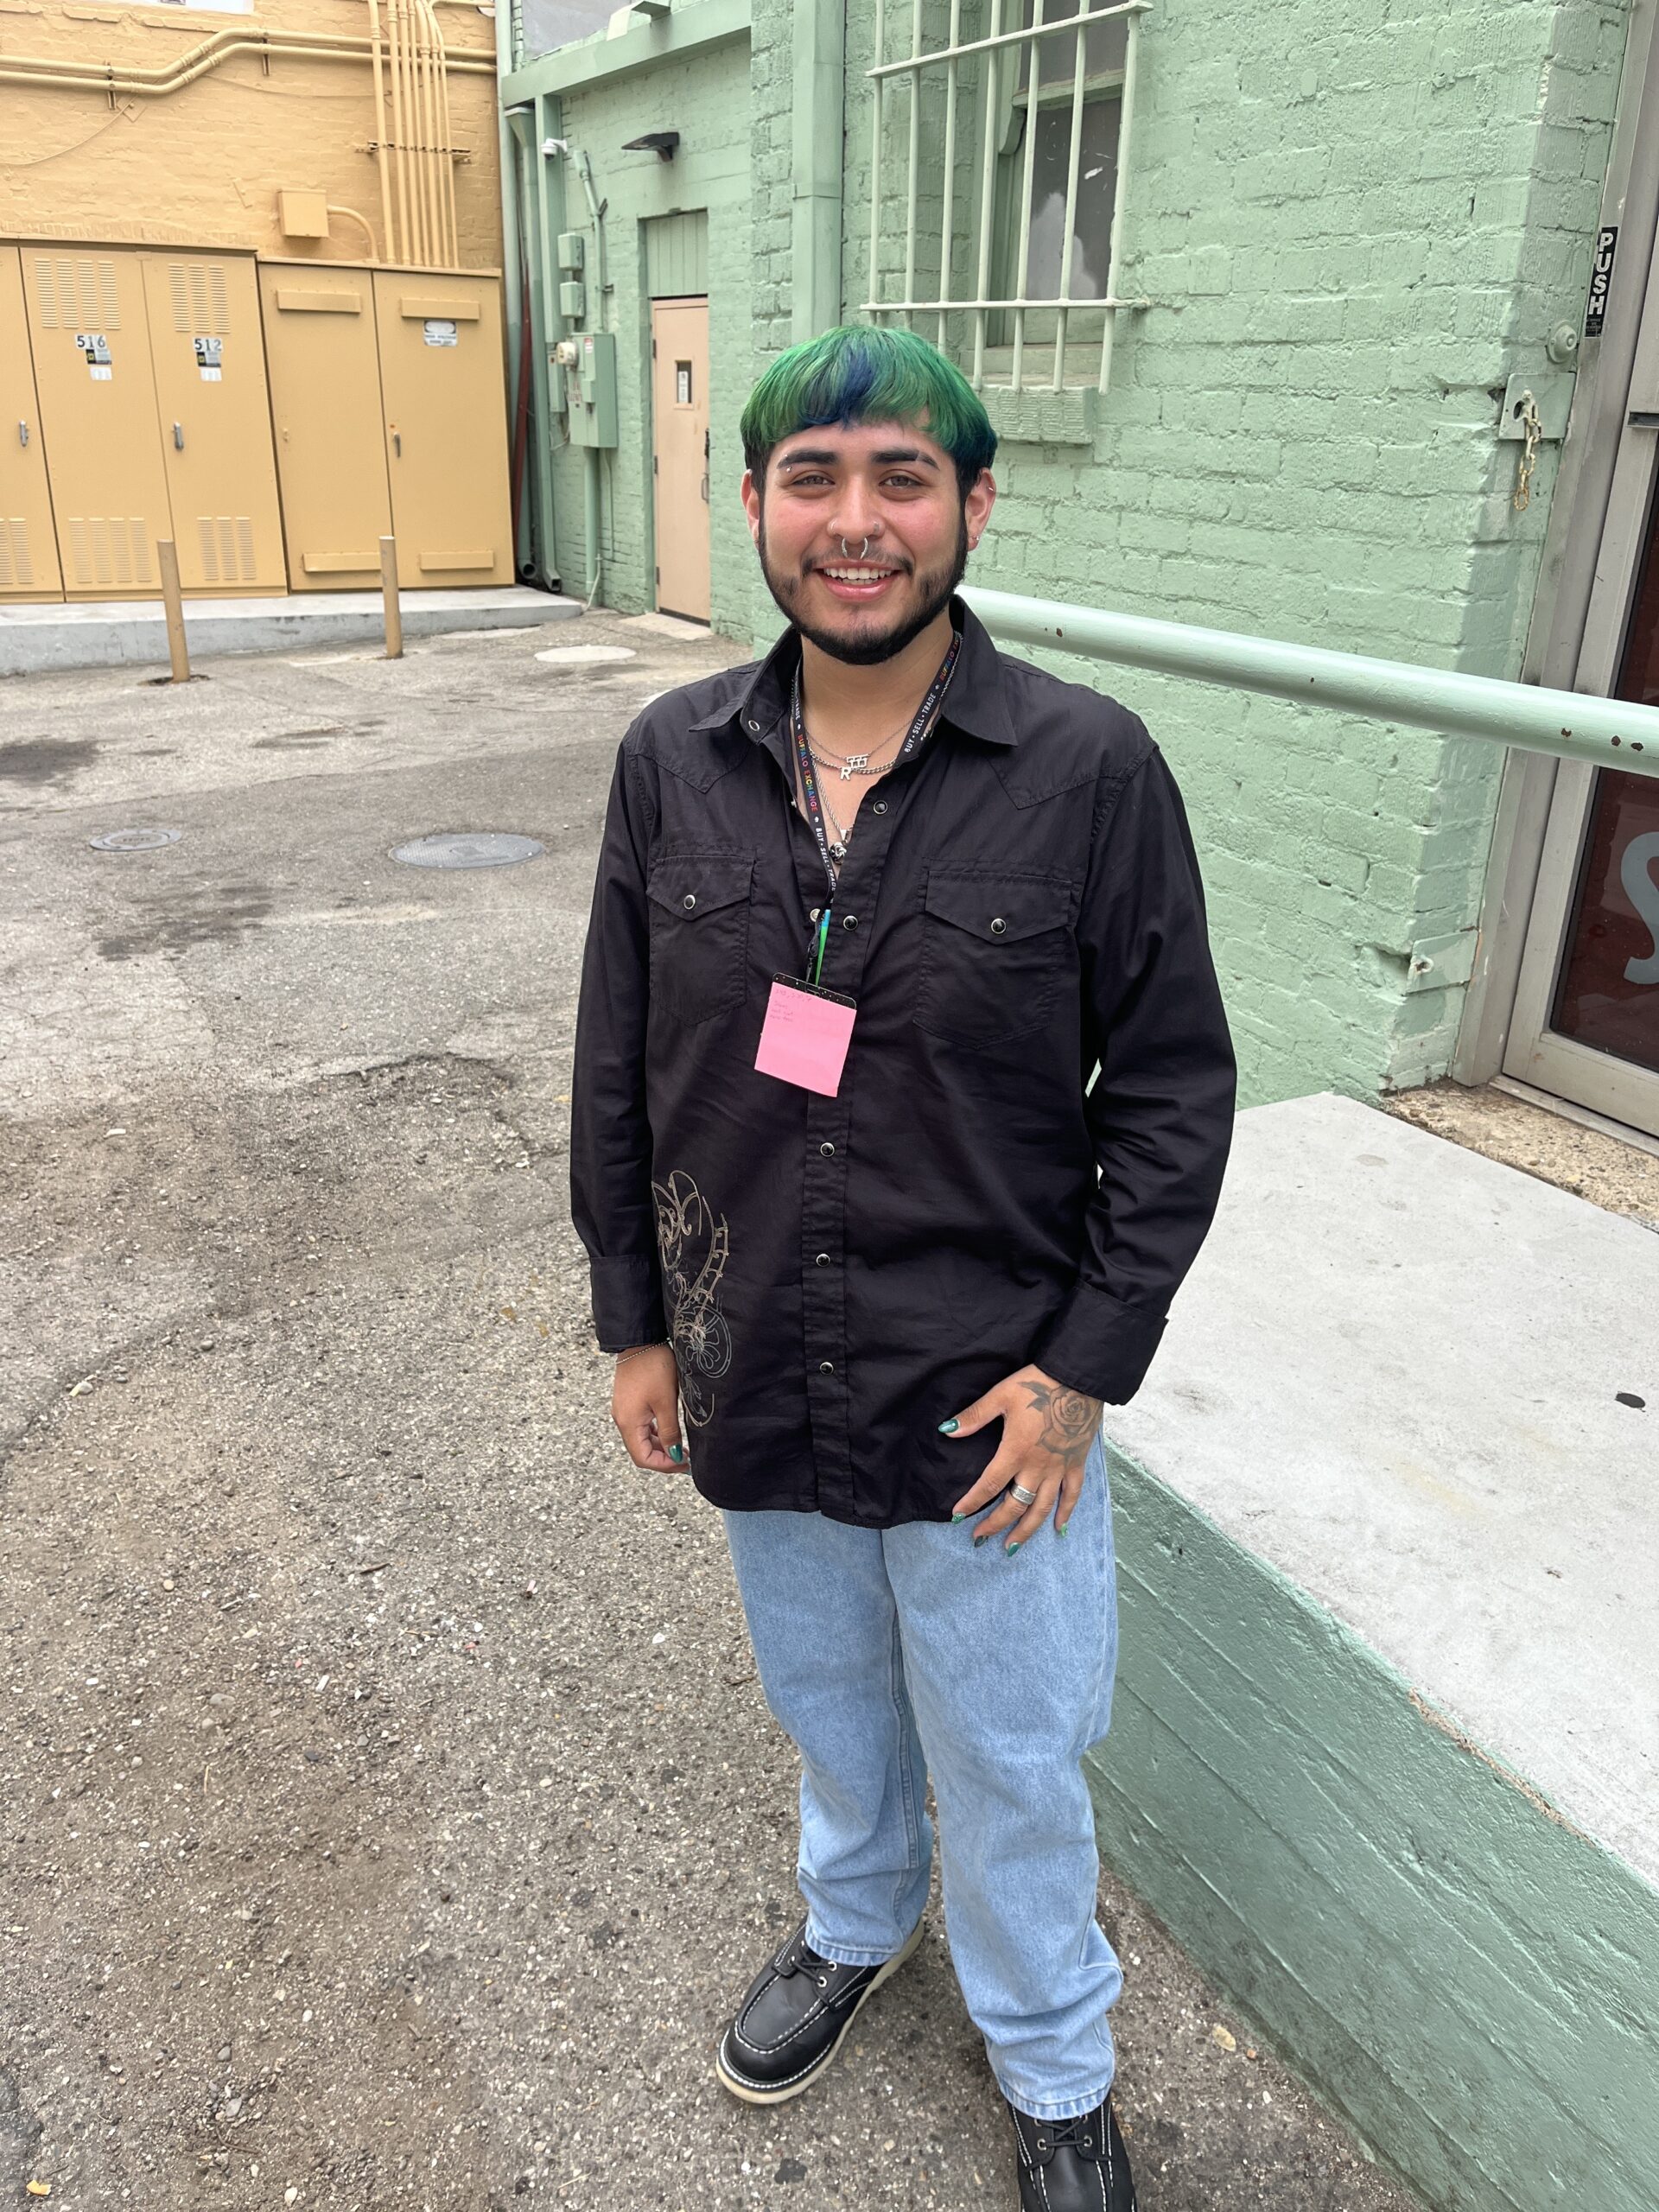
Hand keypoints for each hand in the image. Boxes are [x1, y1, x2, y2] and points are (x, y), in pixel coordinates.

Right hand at [611, 1345, 686, 1472]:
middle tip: (687, 1459)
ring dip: (660, 1447)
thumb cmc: (654, 1367)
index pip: (643, 1458)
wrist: (640, 1340)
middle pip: (641, 1451)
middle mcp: (622, 1420)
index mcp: (628, 1423)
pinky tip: (669, 1432)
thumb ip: (670, 1431)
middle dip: (663, 1458)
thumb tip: (674, 1455)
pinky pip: (640, 1427)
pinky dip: (654, 1434)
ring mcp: (624, 1411)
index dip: (664, 1466)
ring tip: (681, 1447)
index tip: (685, 1465)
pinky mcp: (628, 1403)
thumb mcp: (666, 1402)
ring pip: (641, 1439)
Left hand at [940, 1365, 1100, 1550]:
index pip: (990, 1485)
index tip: (957, 1516)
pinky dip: (1065, 1513)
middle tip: (980, 1538)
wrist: (1078, 1378)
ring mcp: (1059, 1467)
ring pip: (1042, 1508)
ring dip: (1027, 1530)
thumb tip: (947, 1430)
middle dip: (996, 1524)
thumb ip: (974, 1416)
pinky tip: (1059, 1528)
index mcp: (1016, 1451)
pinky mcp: (1076, 1463)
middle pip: (1015, 1504)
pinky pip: (1072, 1494)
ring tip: (1012, 1547)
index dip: (972, 1502)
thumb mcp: (1001, 1396)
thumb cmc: (1038, 1384)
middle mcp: (1038, 1466)